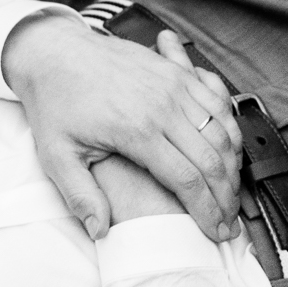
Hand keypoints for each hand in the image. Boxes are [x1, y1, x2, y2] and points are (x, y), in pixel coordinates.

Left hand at [3, 12, 242, 240]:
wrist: (54, 53)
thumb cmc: (54, 105)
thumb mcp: (56, 156)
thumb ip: (80, 195)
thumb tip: (99, 231)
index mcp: (136, 131)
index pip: (186, 179)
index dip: (206, 211)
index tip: (216, 233)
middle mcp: (163, 106)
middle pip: (213, 158)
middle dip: (226, 196)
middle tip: (230, 223)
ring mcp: (174, 85)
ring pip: (222, 130)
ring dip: (234, 166)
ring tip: (232, 194)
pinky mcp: (177, 72)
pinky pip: (219, 102)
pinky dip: (230, 130)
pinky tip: (230, 153)